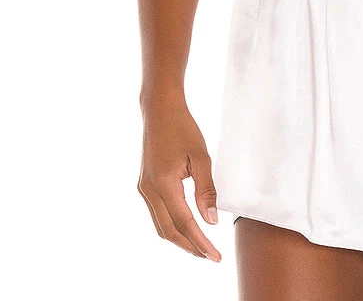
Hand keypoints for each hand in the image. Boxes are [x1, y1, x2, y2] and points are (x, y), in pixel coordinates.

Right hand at [137, 94, 221, 262]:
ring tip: (200, 247)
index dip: (200, 242)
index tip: (215, 256)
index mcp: (163, 183)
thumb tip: (211, 220)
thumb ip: (206, 189)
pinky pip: (157, 214)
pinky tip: (186, 227)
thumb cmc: (182, 128)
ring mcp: (144, 188)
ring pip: (160, 225)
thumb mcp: (201, 156)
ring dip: (180, 239)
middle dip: (190, 247)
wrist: (160, 109)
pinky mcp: (144, 185)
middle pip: (168, 231)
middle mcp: (149, 190)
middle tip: (210, 256)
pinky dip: (172, 225)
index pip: (183, 223)